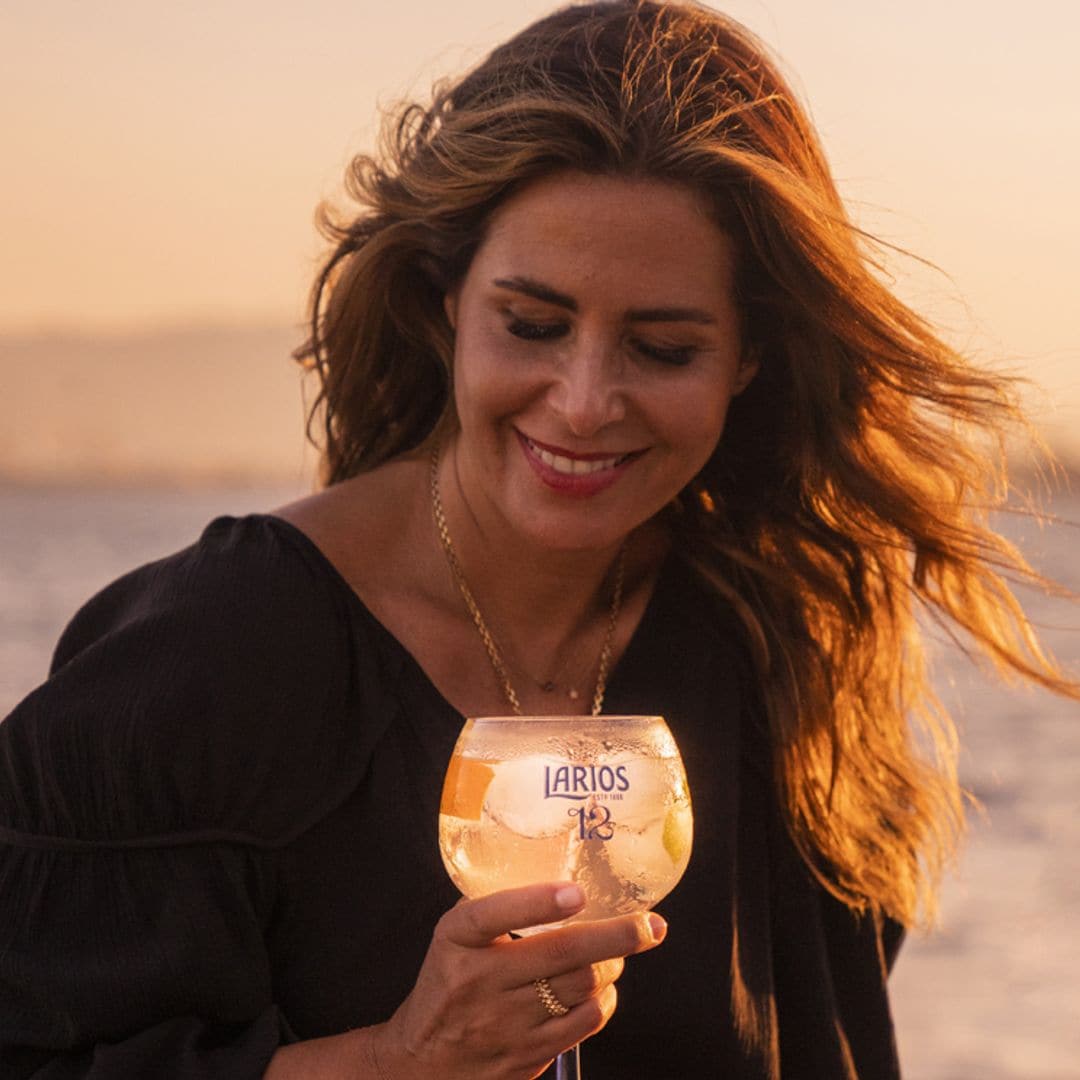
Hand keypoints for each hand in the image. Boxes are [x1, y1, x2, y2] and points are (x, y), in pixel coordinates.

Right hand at [371, 882, 666, 1079]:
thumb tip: (564, 880)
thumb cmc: (447, 985)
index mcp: (458, 940)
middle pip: (562, 955)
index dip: (538, 902)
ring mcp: (506, 1024)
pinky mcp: (527, 1055)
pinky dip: (604, 1001)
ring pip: (582, 988)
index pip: (493, 914)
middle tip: (649, 924)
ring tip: (619, 953)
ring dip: (613, 966)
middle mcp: (480, 981)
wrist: (420, 1062)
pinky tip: (602, 988)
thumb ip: (497, 910)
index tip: (576, 892)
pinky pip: (584, 1024)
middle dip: (617, 936)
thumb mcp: (456, 938)